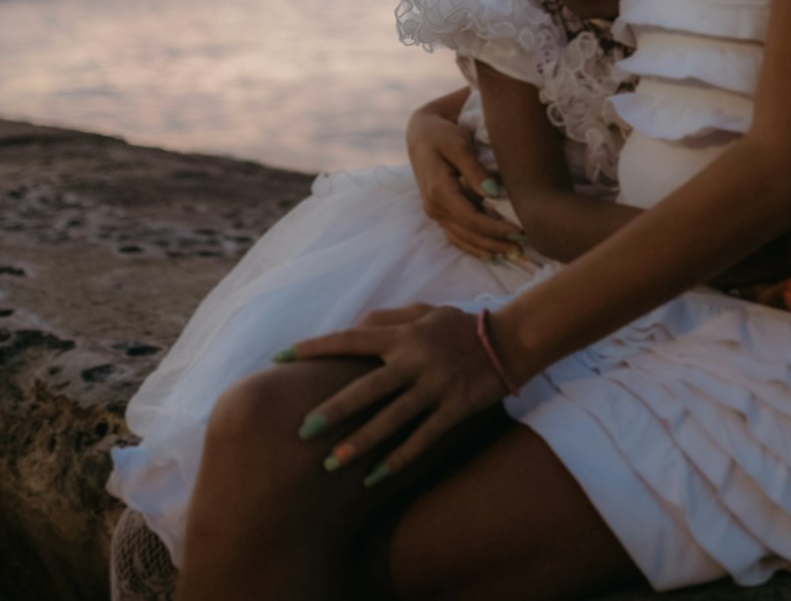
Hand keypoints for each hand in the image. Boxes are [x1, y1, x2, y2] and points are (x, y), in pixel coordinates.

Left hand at [288, 304, 506, 482]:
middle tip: (302, 431)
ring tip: (332, 463)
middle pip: (368, 388)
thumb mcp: (424, 313)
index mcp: (403, 335)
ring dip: (361, 443)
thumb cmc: (460, 326)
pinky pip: (423, 439)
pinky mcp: (455, 409)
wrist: (510, 339)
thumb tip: (355, 326)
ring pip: (392, 419)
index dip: (314, 347)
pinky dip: (399, 459)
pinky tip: (374, 477)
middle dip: (334, 410)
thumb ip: (390, 320)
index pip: (350, 339)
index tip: (280, 356)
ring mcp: (436, 386)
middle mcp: (415, 359)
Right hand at [406, 107, 525, 260]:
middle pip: (469, 234)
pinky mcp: (439, 212)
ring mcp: (435, 212)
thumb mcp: (458, 144)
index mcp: (439, 191)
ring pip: (463, 239)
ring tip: (514, 254)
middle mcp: (434, 207)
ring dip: (488, 249)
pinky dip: (475, 247)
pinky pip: (457, 236)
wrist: (420, 133)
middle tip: (524, 249)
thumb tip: (494, 193)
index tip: (520, 231)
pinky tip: (493, 253)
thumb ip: (474, 169)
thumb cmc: (441, 134)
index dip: (496, 229)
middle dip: (497, 243)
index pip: (471, 219)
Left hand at [717, 203, 790, 319]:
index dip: (745, 242)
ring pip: (773, 298)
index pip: (773, 247)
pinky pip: (788, 311)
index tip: (717, 238)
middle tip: (704, 268)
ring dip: (745, 291)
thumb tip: (773, 198)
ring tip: (713, 284)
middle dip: (737, 273)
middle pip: (766, 277)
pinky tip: (742, 300)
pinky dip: (765, 304)